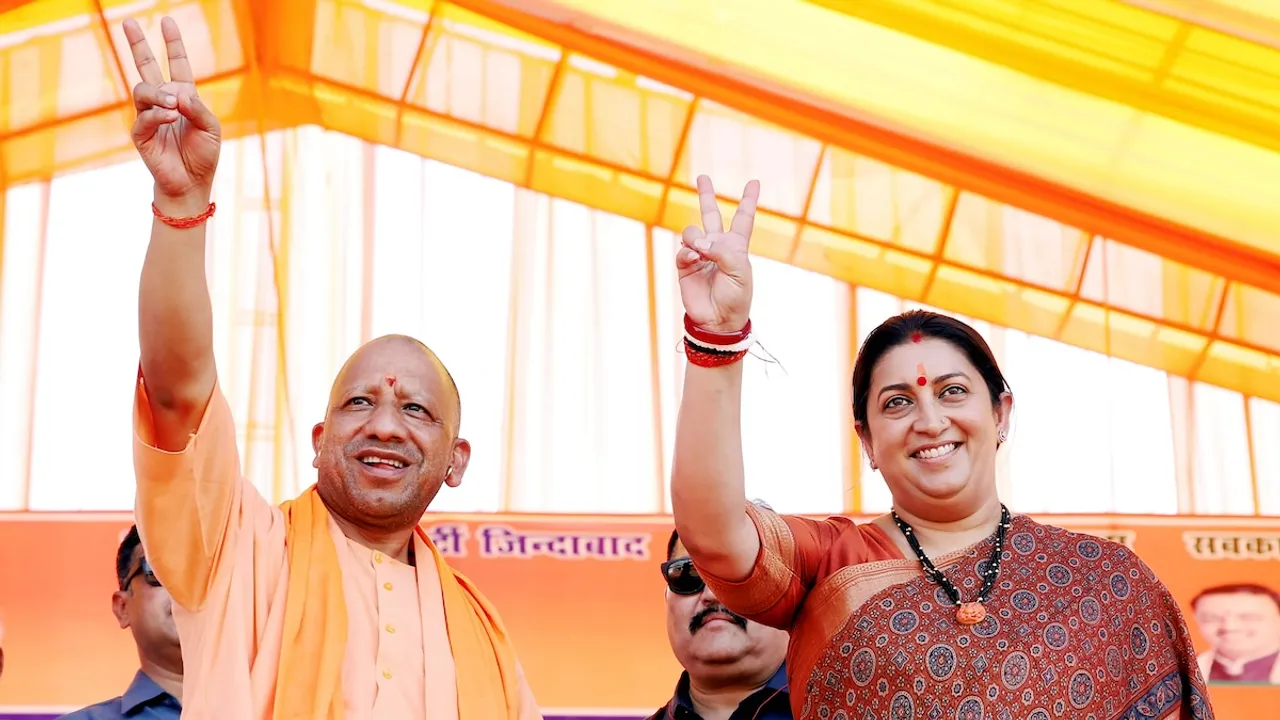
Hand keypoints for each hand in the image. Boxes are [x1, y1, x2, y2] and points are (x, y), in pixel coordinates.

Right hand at [123, 16, 220, 213]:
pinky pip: (144, 116)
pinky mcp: (140, 133)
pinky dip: (159, 115)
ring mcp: (149, 115)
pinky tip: (170, 117)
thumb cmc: (204, 155)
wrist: (192, 182)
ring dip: (159, 94)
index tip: (167, 21)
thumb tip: (178, 93)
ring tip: (174, 106)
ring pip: (143, 90)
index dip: (172, 44)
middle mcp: (163, 101)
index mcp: (183, 96)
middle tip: (129, 21)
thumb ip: (198, 108)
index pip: (176, 64)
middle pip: (145, 66)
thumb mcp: (212, 128)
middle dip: (138, 44)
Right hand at [676, 175, 758, 332]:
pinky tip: (694, 259)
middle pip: (710, 214)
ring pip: (692, 232)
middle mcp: (717, 246)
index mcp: (737, 246)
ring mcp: (699, 254)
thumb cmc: (737, 296)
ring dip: (695, 238)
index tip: (754, 182)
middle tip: (702, 177)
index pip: (743, 218)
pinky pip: (682, 250)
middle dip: (706, 195)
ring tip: (701, 251)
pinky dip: (688, 252)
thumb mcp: (740, 270)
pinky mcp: (685, 266)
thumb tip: (699, 243)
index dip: (748, 200)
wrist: (719, 320)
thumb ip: (722, 251)